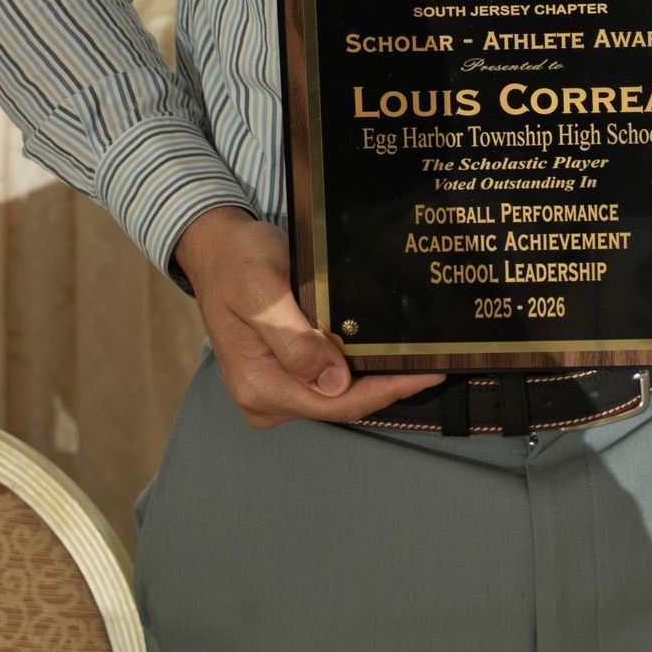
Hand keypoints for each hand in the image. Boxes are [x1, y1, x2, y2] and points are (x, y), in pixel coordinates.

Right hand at [174, 207, 442, 429]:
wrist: (217, 248)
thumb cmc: (237, 261)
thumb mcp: (262, 291)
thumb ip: (294, 338)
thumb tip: (334, 382)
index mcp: (259, 384)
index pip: (336, 403)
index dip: (386, 391)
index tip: (428, 373)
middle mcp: (265, 398)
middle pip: (340, 404)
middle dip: (386, 387)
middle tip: (435, 364)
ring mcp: (273, 389)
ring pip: (337, 395)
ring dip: (374, 379)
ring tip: (417, 360)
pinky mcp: (282, 375)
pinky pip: (328, 381)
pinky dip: (357, 369)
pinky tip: (384, 354)